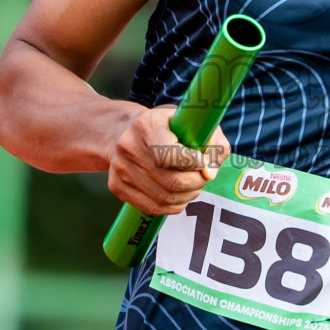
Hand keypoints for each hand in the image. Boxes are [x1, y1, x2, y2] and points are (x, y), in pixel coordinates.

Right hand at [107, 105, 230, 214]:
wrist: (124, 132)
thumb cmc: (166, 127)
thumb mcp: (191, 122)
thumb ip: (212, 143)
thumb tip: (210, 174)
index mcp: (146, 126)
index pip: (169, 155)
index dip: (193, 164)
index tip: (204, 163)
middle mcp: (128, 147)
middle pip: (171, 181)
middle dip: (196, 183)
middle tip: (203, 177)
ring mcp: (120, 169)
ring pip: (163, 198)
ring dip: (187, 196)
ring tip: (193, 186)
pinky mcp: (117, 187)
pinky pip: (152, 207)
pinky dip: (173, 206)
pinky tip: (180, 196)